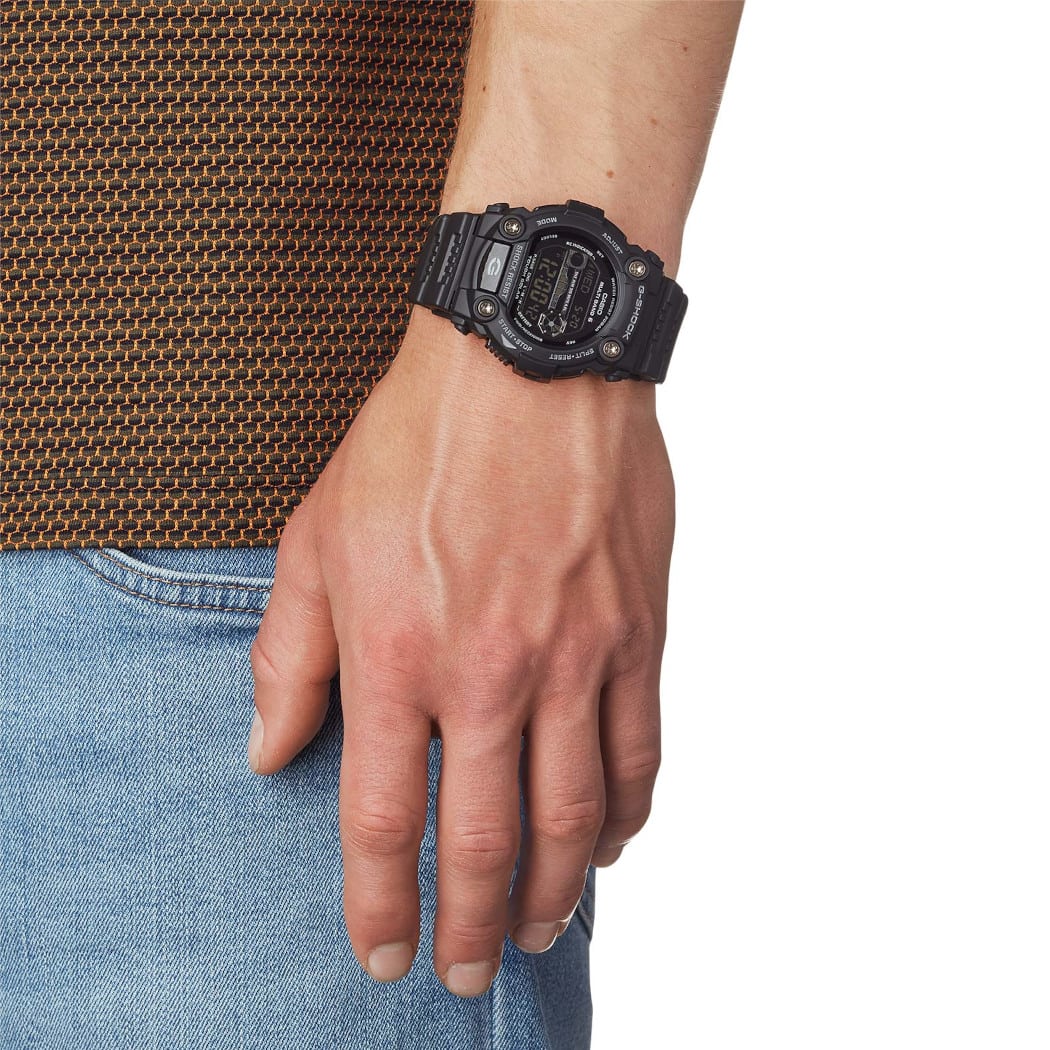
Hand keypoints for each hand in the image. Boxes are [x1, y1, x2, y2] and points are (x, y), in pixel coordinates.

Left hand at [247, 306, 674, 996]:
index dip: (381, 904)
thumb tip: (268, 752)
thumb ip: (288, 657)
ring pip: (575, 813)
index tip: (387, 956)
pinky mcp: (638, 630)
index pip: (383, 819)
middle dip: (474, 925)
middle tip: (470, 973)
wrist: (529, 361)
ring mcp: (578, 655)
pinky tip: (609, 841)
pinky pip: (643, 748)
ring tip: (536, 930)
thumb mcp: (315, 538)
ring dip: (554, 890)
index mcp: (399, 653)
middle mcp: (492, 672)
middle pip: (488, 839)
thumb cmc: (416, 440)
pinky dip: (628, 812)